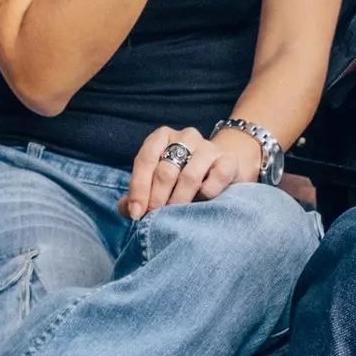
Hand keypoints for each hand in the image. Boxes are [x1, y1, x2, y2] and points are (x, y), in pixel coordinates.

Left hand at [120, 125, 262, 217]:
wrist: (222, 168)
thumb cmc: (181, 177)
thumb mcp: (158, 181)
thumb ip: (139, 194)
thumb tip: (126, 209)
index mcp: (162, 137)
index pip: (145, 160)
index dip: (138, 188)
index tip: (136, 213)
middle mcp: (185, 137)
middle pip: (165, 170)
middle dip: (157, 199)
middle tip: (155, 218)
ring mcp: (208, 147)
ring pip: (189, 176)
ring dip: (179, 200)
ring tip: (175, 216)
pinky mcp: (228, 161)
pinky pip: (216, 177)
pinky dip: (207, 192)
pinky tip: (202, 201)